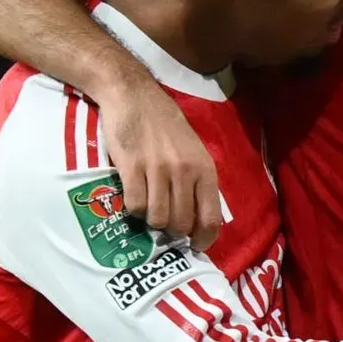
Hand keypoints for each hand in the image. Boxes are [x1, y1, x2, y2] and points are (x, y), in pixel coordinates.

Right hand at [92, 74, 222, 248]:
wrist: (134, 95)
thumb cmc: (165, 125)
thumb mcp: (193, 150)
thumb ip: (197, 181)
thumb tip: (197, 219)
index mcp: (204, 169)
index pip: (211, 219)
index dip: (202, 240)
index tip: (194, 246)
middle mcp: (185, 171)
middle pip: (181, 224)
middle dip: (172, 231)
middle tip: (163, 223)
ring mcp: (158, 170)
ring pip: (157, 219)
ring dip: (150, 220)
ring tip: (147, 206)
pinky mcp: (132, 167)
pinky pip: (134, 206)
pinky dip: (132, 208)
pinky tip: (132, 195)